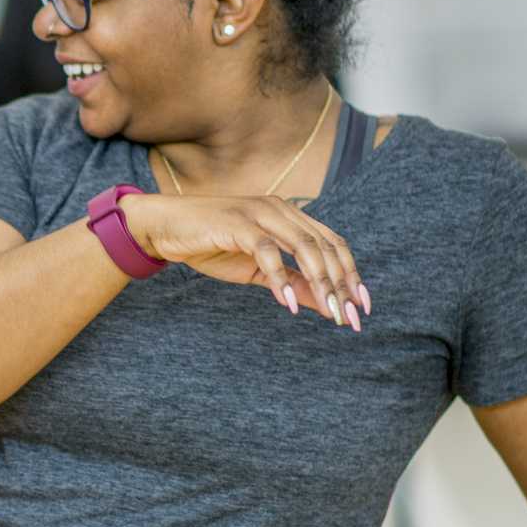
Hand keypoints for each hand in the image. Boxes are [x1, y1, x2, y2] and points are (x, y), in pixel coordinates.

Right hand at [120, 193, 369, 327]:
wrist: (164, 228)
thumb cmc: (211, 245)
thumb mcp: (257, 271)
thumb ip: (291, 282)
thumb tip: (324, 303)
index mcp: (289, 216)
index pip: (332, 242)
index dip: (350, 272)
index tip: (361, 304)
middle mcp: (280, 209)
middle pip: (324, 246)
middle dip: (341, 283)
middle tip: (350, 317)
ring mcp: (259, 214)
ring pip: (303, 246)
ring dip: (320, 282)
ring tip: (330, 312)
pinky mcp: (237, 224)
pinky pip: (267, 251)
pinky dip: (280, 278)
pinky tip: (287, 304)